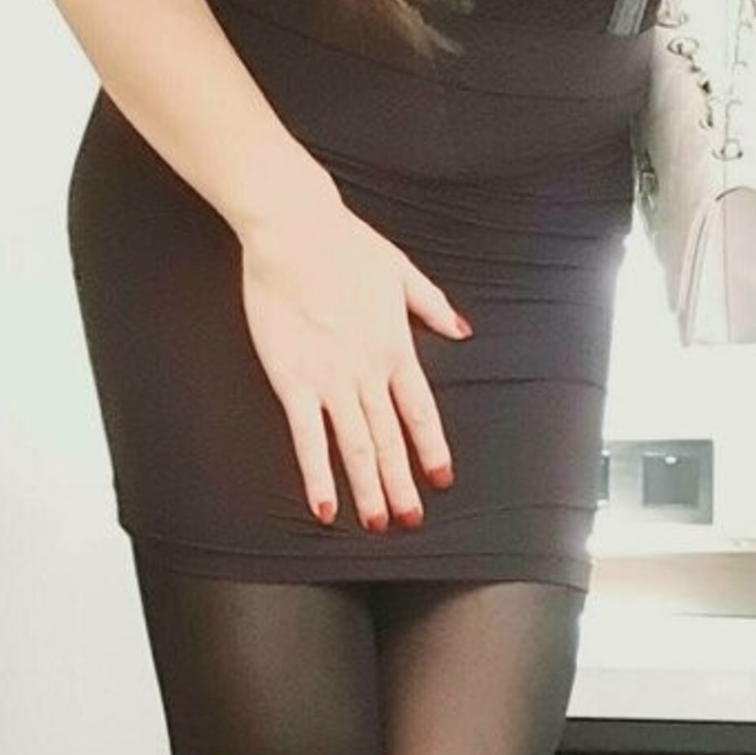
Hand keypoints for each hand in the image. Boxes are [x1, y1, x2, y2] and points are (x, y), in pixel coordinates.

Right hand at [239, 184, 471, 530]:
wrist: (295, 230)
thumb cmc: (346, 244)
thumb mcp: (402, 271)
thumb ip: (432, 305)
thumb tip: (462, 328)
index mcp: (397, 346)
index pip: (420, 411)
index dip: (432, 449)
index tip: (441, 479)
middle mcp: (369, 371)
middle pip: (391, 439)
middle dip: (402, 484)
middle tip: (411, 521)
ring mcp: (331, 379)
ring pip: (357, 446)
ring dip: (369, 489)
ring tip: (378, 524)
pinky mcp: (293, 380)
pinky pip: (308, 437)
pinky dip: (318, 474)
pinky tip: (325, 506)